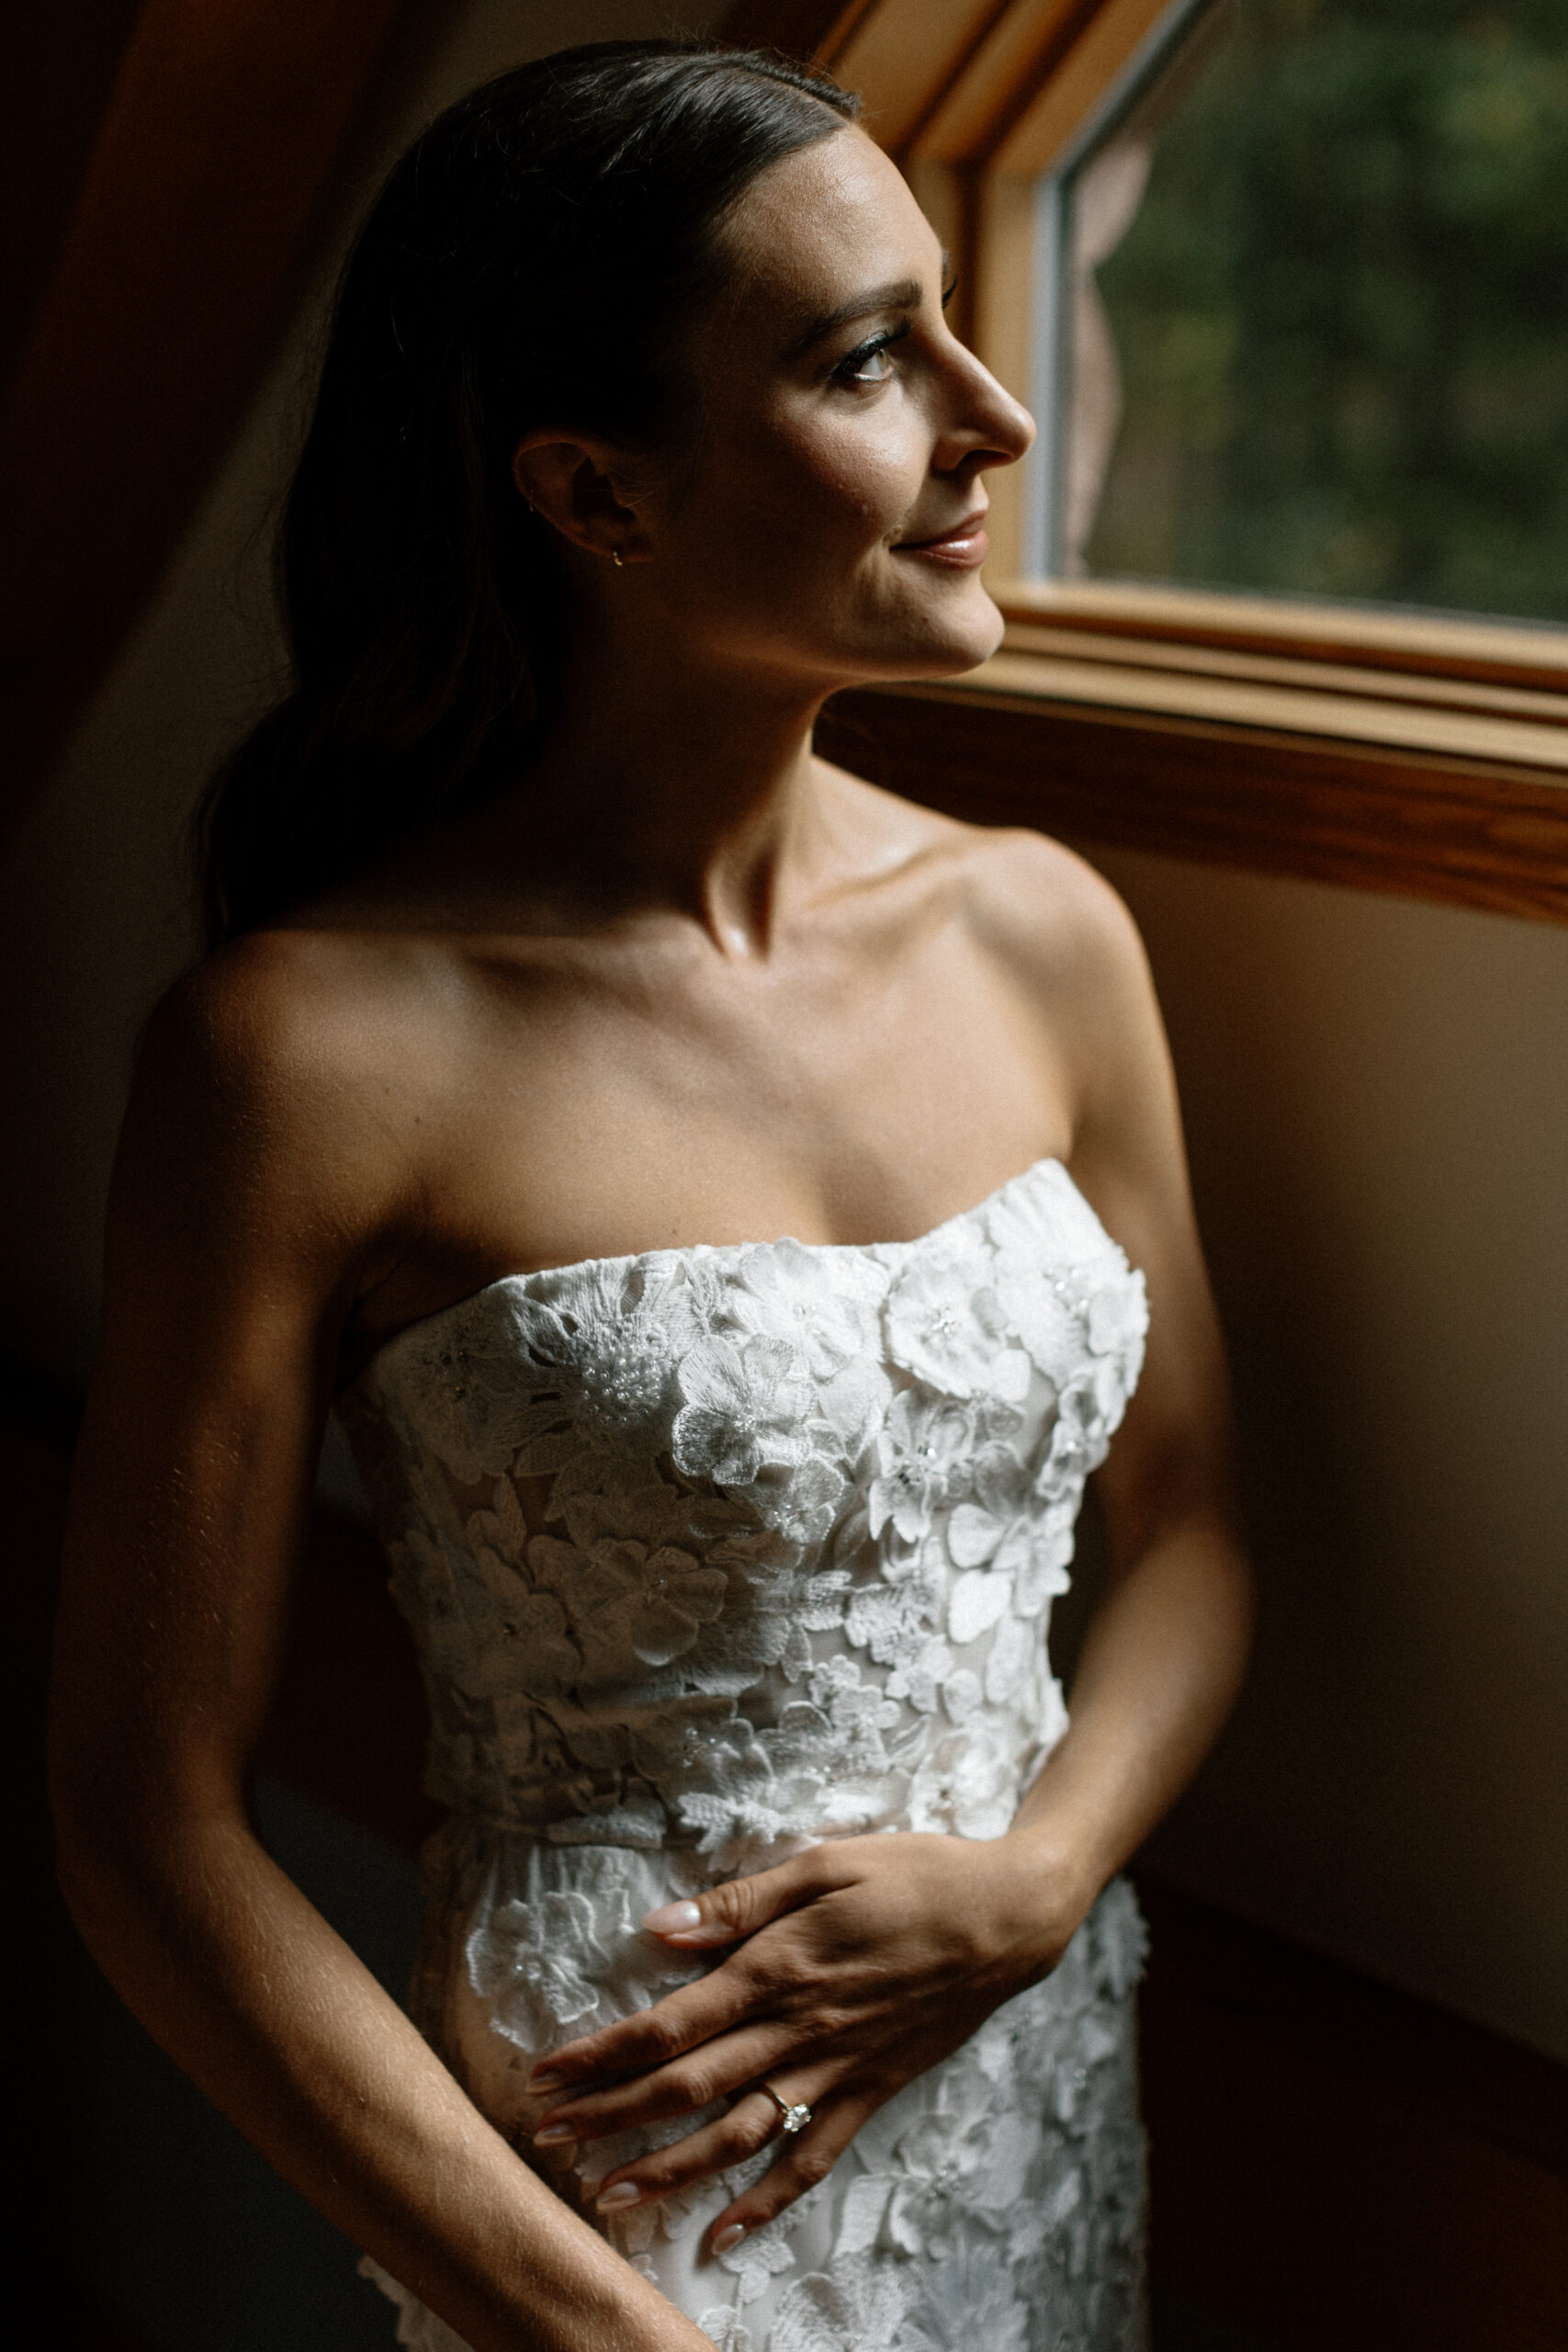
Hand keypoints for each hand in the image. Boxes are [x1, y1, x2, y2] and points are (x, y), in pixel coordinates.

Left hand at [526, 1830, 1088, 2254]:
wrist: (1007, 1918)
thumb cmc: (913, 1874)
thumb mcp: (825, 1862)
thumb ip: (740, 1901)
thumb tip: (659, 1929)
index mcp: (779, 1967)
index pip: (671, 2024)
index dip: (604, 2053)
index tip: (548, 2071)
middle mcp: (799, 2030)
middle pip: (688, 2087)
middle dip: (610, 2117)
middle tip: (546, 2139)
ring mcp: (836, 2070)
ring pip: (738, 2136)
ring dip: (668, 2170)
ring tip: (608, 2196)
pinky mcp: (869, 2091)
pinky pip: (812, 2160)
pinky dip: (767, 2204)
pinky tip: (723, 2234)